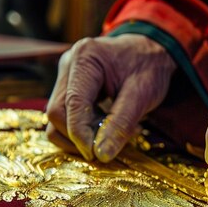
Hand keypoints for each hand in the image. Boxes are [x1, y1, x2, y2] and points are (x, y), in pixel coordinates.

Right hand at [46, 34, 175, 161]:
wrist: (150, 51)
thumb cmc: (149, 68)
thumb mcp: (142, 95)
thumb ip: (120, 124)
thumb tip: (101, 155)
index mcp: (85, 59)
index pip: (71, 104)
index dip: (79, 134)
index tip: (96, 155)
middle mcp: (68, 64)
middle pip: (57, 112)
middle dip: (79, 135)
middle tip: (111, 142)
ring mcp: (65, 75)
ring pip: (57, 117)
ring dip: (80, 134)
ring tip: (111, 132)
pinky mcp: (68, 87)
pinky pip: (66, 115)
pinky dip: (82, 128)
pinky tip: (105, 125)